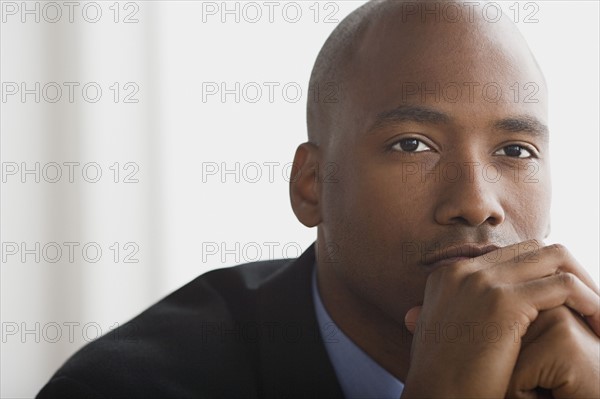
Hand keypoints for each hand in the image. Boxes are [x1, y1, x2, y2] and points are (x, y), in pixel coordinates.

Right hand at [400, 241, 599, 398]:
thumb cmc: (443, 377)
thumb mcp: (446, 332)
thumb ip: (463, 310)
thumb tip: (487, 312)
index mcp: (449, 273)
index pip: (509, 255)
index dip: (541, 273)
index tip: (563, 299)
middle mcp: (463, 270)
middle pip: (533, 249)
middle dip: (566, 270)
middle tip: (587, 302)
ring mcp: (482, 282)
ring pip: (554, 258)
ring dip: (583, 282)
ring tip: (598, 312)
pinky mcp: (503, 302)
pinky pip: (564, 286)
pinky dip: (589, 302)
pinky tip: (598, 324)